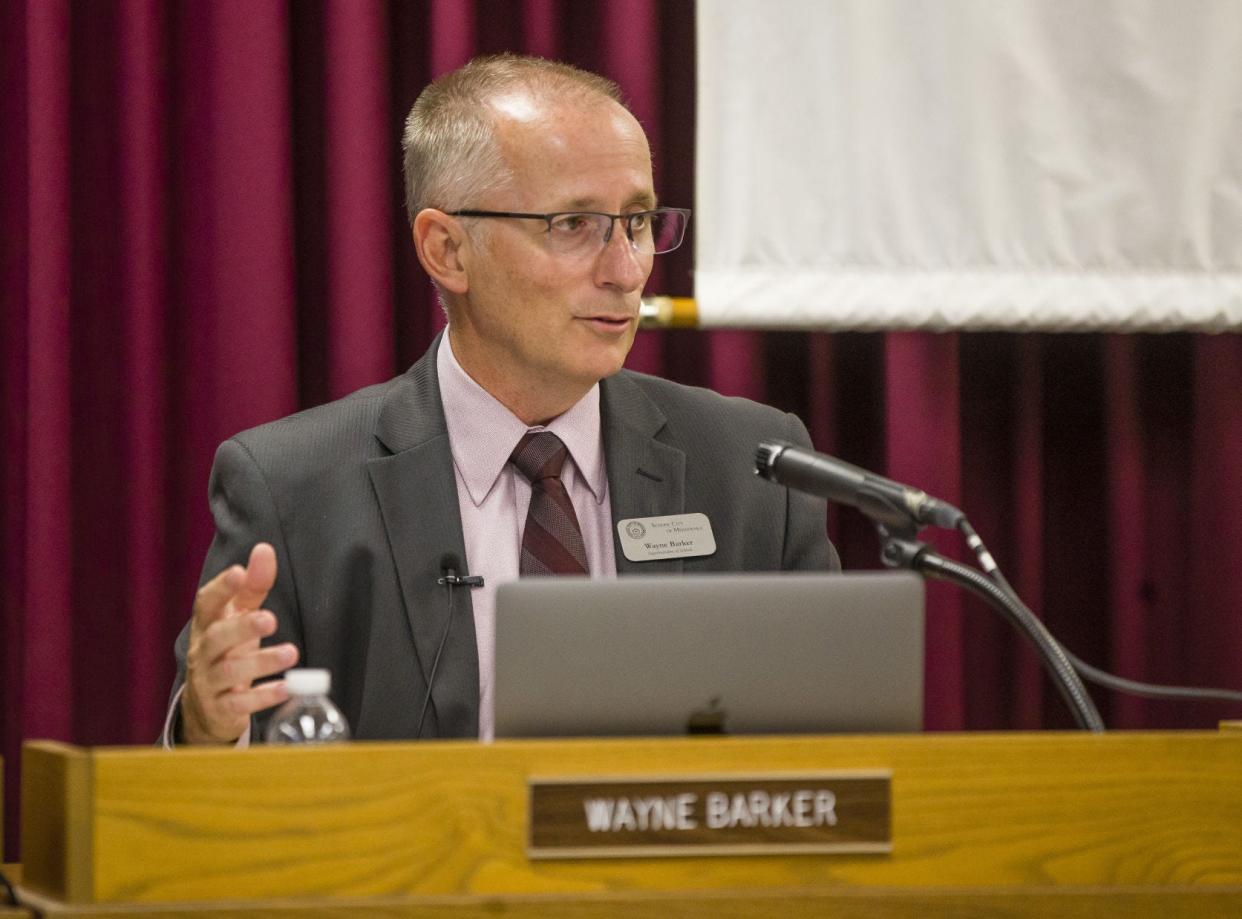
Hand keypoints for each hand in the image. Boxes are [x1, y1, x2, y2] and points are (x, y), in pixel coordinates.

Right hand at [180, 543, 298, 743]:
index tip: (239, 572)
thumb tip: (264, 549)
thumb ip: (252, 586)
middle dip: (241, 627)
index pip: (206, 604)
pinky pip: (239, 704)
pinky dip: (263, 696)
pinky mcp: (221, 709)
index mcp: (207, 625)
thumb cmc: (227, 651)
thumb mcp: (238, 617)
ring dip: (261, 662)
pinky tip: (286, 688)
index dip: (221, 588)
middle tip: (269, 619)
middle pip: (216, 638)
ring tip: (291, 653)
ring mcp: (209, 682)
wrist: (207, 708)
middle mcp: (203, 652)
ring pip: (229, 671)